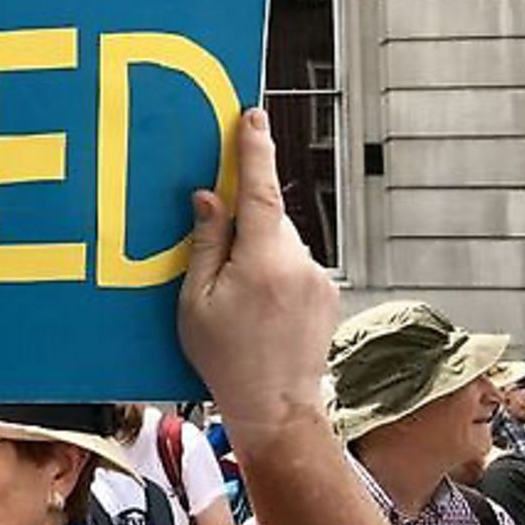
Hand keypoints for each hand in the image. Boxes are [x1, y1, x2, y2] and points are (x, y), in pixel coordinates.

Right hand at [179, 107, 338, 449]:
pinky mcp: (328, 294)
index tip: (252, 116)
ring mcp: (319, 279)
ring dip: (258, 253)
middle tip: (217, 266)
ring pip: (282, 243)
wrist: (275, 408)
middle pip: (268, 219)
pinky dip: (274, 272)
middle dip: (243, 227)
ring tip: (238, 301)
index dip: (254, 150)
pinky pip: (295, 264)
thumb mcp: (196, 301)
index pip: (260, 190)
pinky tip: (258, 309)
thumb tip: (209, 198)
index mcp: (262, 261)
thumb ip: (205, 243)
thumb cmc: (225, 361)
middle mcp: (300, 263)